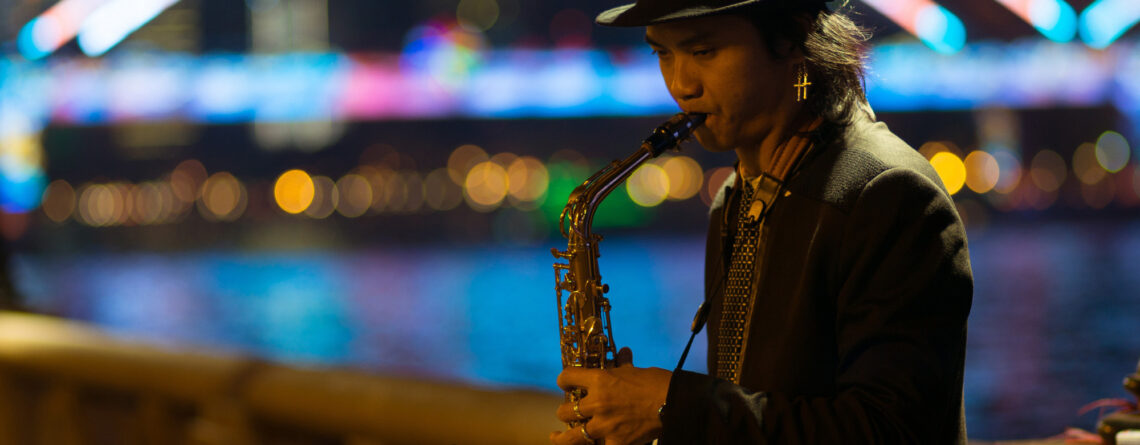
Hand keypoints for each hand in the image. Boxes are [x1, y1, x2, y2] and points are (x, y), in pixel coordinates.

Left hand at [549, 348, 671, 444]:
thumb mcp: (635, 371)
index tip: (565, 383)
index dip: (564, 380)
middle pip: (565, 411)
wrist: (675, 403)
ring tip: (557, 437)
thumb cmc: (657, 382)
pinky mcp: (616, 442)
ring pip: (572, 435)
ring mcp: (605, 425)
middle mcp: (597, 403)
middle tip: (568, 412)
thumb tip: (623, 352)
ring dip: (563, 436)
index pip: (567, 377)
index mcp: (600, 380)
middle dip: (564, 411)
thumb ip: (622, 364)